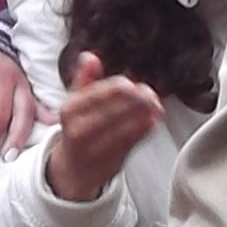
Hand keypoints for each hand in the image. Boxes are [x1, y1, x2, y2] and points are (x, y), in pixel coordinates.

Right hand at [41, 55, 161, 201]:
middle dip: (136, 101)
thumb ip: (84, 78)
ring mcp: (94, 148)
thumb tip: (89, 56)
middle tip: (150, 95)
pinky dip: (145, 130)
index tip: (133, 85)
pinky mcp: (111, 161)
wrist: (73, 170)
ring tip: (156, 106)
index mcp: (71, 109)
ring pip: (124, 129)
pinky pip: (132, 143)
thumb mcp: (76, 102)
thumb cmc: (78, 129)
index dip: (120, 89)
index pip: (98, 95)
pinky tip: (154, 121)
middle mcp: (79, 129)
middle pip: (113, 112)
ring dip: (144, 115)